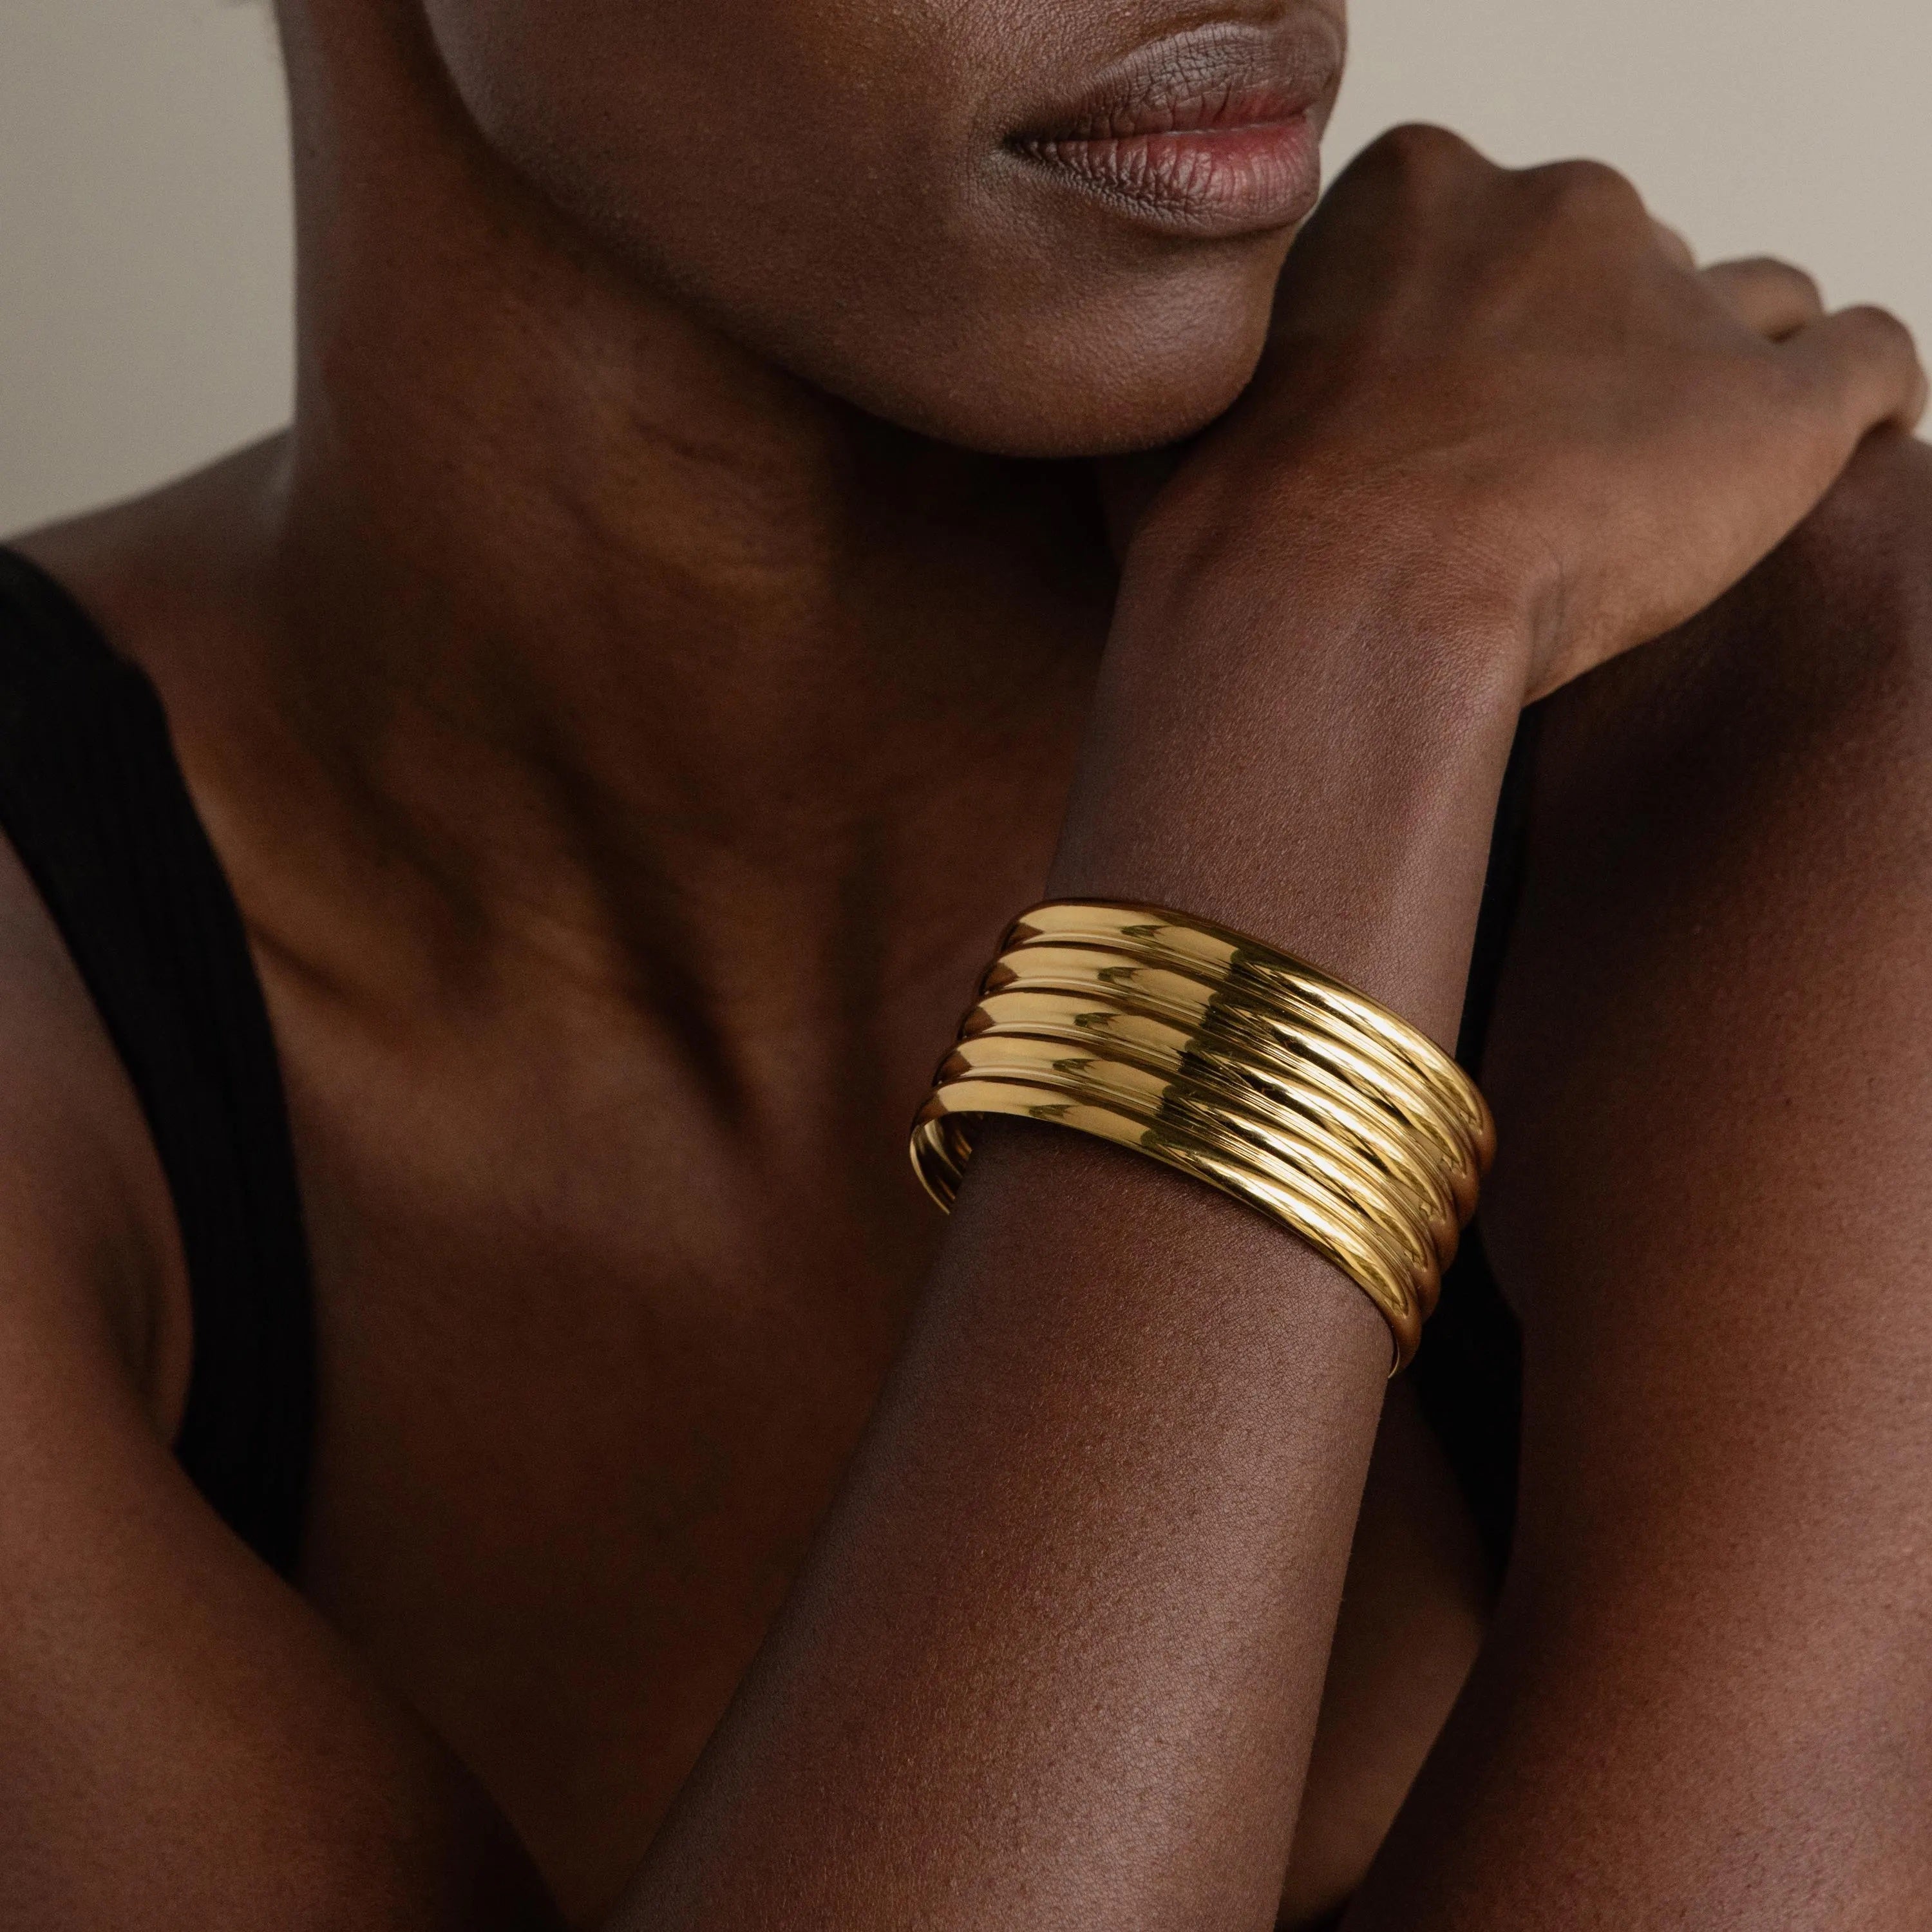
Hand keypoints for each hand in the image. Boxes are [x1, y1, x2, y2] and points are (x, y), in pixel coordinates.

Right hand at [1124, 124, 1926, 702]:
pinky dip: (1858, 403)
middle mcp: (1560, 211)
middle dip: (1600, 362)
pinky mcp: (1778, 409)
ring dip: (1717, 390)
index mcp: (1422, 193)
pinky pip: (1870, 361)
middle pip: (1620, 264)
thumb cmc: (1230, 537)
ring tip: (1680, 497)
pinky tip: (1829, 456)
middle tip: (1551, 492)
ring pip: (1747, 306)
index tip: (1468, 432)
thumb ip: (1247, 379)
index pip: (1499, 236)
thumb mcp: (1189, 415)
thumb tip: (1218, 416)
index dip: (1493, 338)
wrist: (1319, 610)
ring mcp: (1675, 301)